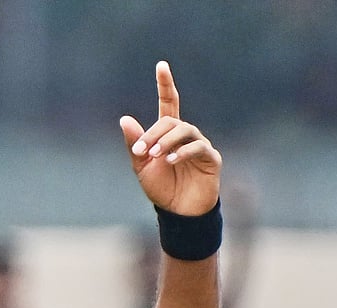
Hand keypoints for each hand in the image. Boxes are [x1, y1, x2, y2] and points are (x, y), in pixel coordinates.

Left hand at [119, 61, 220, 216]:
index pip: (168, 103)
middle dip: (153, 133)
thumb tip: (124, 119)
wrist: (178, 213)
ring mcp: (200, 145)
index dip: (165, 85)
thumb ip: (135, 144)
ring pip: (185, 130)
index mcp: (168, 134)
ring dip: (166, 141)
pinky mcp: (211, 159)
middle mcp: (186, 135)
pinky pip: (198, 147)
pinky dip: (183, 151)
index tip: (161, 65)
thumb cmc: (161, 188)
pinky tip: (171, 160)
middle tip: (141, 151)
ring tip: (155, 155)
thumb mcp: (141, 166)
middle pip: (171, 121)